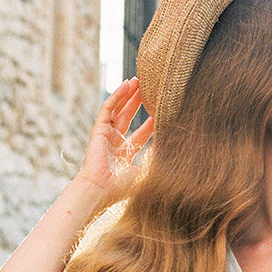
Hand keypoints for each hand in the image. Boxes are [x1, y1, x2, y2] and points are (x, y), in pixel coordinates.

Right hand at [74, 78, 151, 204]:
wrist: (100, 191)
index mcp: (124, 156)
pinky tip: (126, 85)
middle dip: (138, 104)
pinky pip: (108, 109)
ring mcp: (105, 136)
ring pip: (118, 110)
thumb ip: (157, 158)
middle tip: (150, 89)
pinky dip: (117, 96)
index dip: (150, 123)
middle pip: (128, 118)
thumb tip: (172, 144)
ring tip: (138, 80)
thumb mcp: (145, 172)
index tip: (162, 111)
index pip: (140, 135)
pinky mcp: (98, 130)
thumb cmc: (120, 189)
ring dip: (127, 95)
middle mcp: (114, 145)